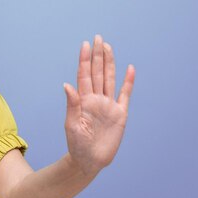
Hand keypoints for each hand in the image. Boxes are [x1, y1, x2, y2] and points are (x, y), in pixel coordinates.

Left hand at [63, 35, 134, 175]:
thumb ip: (72, 104)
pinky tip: (130, 68)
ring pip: (110, 79)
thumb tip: (67, 85)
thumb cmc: (76, 144)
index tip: (85, 45)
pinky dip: (128, 82)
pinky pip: (125, 95)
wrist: (89, 161)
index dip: (84, 60)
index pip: (84, 75)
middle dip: (97, 55)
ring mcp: (108, 105)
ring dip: (109, 63)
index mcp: (83, 100)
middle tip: (97, 37)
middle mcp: (96, 99)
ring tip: (108, 47)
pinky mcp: (120, 114)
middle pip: (97, 72)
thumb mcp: (71, 124)